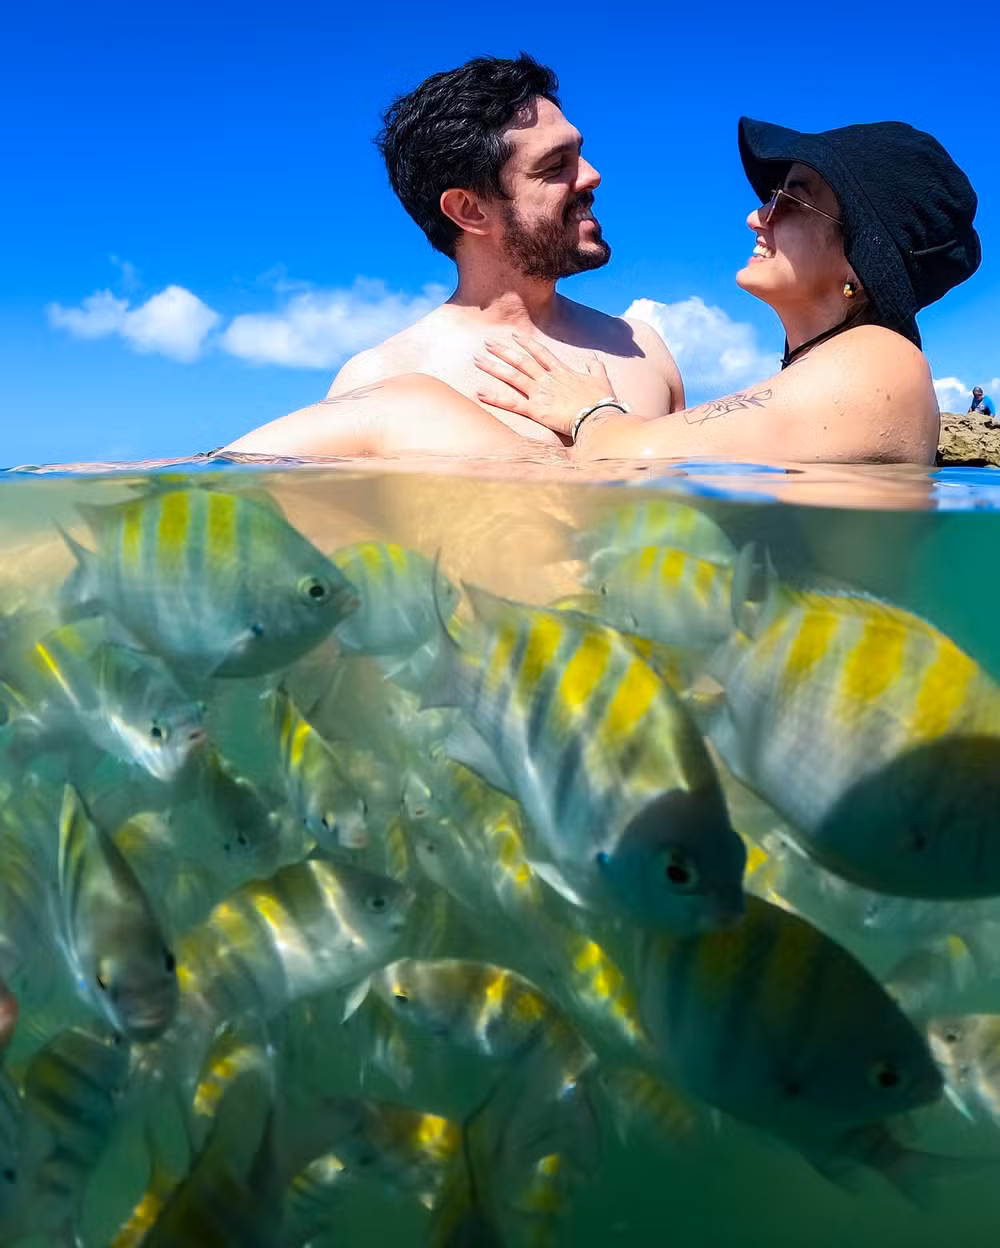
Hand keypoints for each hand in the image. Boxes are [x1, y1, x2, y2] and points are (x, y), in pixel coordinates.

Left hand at [474, 332, 614, 436]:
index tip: (514, 335)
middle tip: (487, 343)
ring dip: (493, 367)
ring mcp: (540, 393)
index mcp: (561, 372)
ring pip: (512, 376)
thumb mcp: (601, 380)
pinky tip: (479, 392)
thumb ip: (595, 367)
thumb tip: (593, 359)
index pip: (540, 353)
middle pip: (521, 361)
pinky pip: (511, 403)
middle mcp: (547, 379)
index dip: (526, 343)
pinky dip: (495, 397)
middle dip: (503, 351)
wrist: (599, 416)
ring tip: (477, 360)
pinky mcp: (536, 410)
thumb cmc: (602, 401)